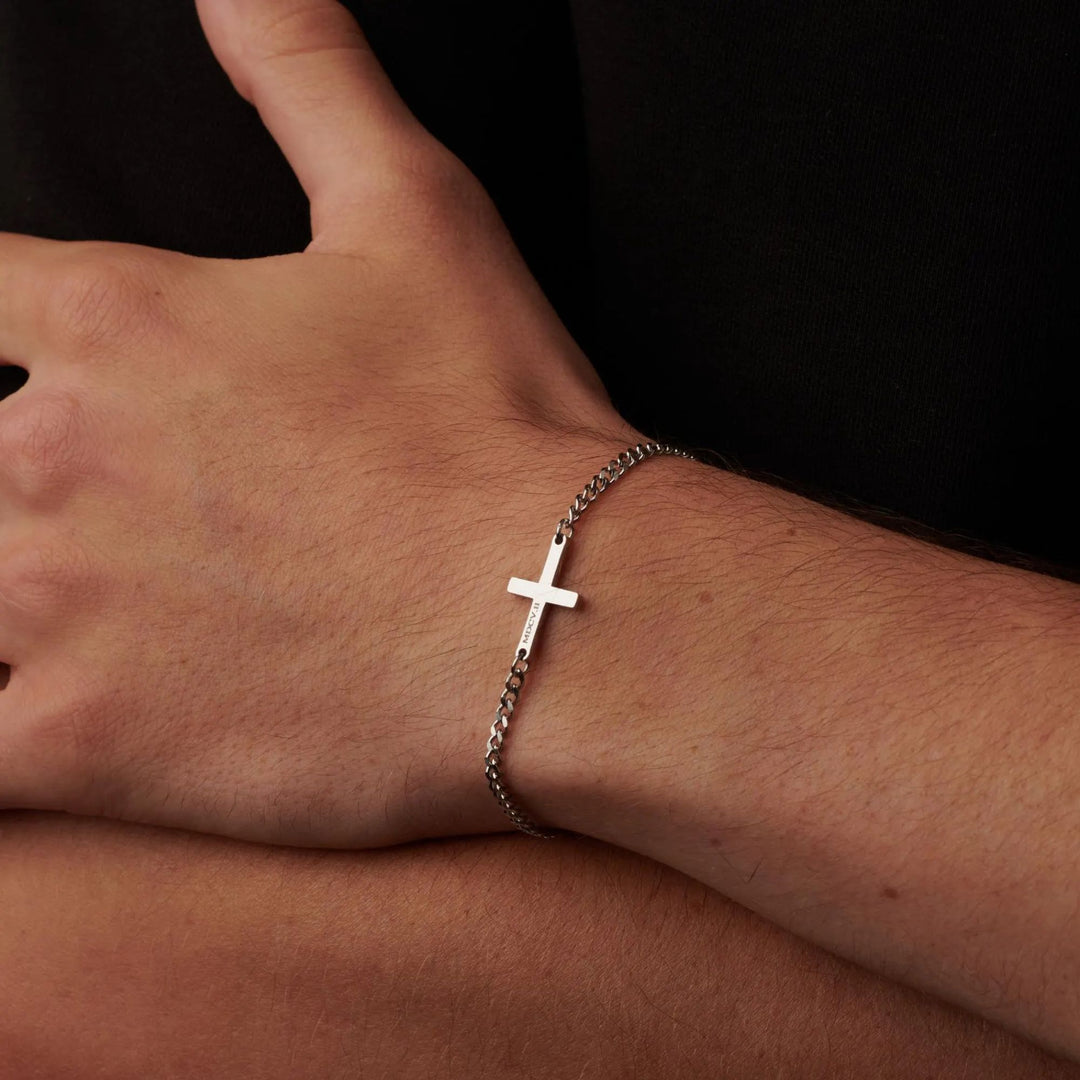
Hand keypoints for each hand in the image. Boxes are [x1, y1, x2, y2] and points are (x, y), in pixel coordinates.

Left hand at [0, 0, 630, 844]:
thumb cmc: (500, 424)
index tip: (40, 364)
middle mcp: (54, 460)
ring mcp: (58, 610)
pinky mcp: (89, 743)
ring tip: (75, 605)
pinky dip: (1, 748)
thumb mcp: (415, 212)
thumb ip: (308, 74)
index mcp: (121, 329)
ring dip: (7, 595)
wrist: (562, 613)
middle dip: (20, 479)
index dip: (3, 317)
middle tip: (101, 510)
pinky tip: (53, 731)